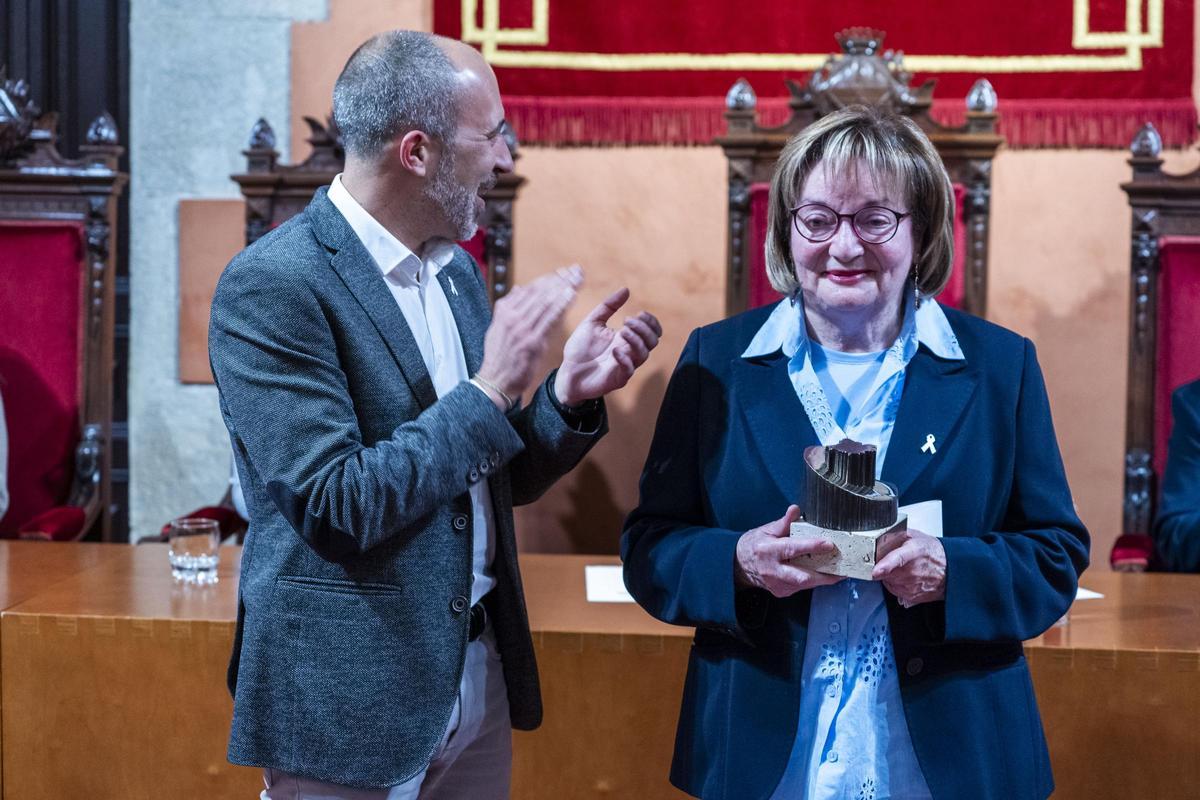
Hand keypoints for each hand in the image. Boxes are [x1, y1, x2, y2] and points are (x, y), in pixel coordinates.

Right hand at [477, 266, 582, 407]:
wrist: (496, 380)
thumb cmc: (499, 356)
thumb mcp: (498, 327)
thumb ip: (509, 307)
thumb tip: (519, 288)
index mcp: (504, 310)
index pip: (530, 288)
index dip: (549, 278)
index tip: (563, 272)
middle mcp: (512, 316)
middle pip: (540, 291)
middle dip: (560, 279)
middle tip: (576, 270)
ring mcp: (522, 328)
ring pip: (546, 302)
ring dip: (564, 288)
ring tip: (577, 278)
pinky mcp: (532, 341)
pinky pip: (550, 319)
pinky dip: (561, 305)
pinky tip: (572, 295)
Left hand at [553, 287, 661, 405]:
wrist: (567, 373)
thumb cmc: (580, 349)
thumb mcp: (593, 322)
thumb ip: (608, 306)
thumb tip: (626, 290)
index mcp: (626, 338)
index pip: (652, 331)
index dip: (651, 322)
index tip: (640, 313)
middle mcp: (629, 352)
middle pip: (652, 341)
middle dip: (644, 328)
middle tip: (627, 321)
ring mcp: (624, 366)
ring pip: (644, 354)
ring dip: (636, 340)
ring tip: (622, 331)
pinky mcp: (617, 379)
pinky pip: (629, 370)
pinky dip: (625, 359)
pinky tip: (615, 351)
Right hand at [734, 505, 845, 597]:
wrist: (739, 565)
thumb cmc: (754, 545)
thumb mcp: (766, 530)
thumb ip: (783, 522)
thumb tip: (796, 510)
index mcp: (767, 551)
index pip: (792, 549)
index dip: (811, 546)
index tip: (828, 544)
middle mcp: (772, 570)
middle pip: (801, 577)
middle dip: (824, 576)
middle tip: (842, 570)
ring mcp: (776, 584)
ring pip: (804, 584)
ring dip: (822, 578)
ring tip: (839, 571)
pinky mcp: (781, 592)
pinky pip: (801, 587)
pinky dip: (813, 580)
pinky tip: (822, 573)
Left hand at [871, 527, 946, 607]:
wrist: (949, 569)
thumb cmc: (931, 551)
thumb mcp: (914, 535)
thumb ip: (894, 535)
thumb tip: (879, 538)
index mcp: (914, 551)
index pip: (898, 558)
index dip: (885, 565)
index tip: (875, 571)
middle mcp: (913, 570)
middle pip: (886, 572)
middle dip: (882, 566)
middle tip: (893, 559)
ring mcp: (912, 585)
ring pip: (887, 581)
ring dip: (889, 575)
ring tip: (902, 567)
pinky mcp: (911, 596)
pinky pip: (893, 589)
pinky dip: (895, 583)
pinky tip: (905, 577)